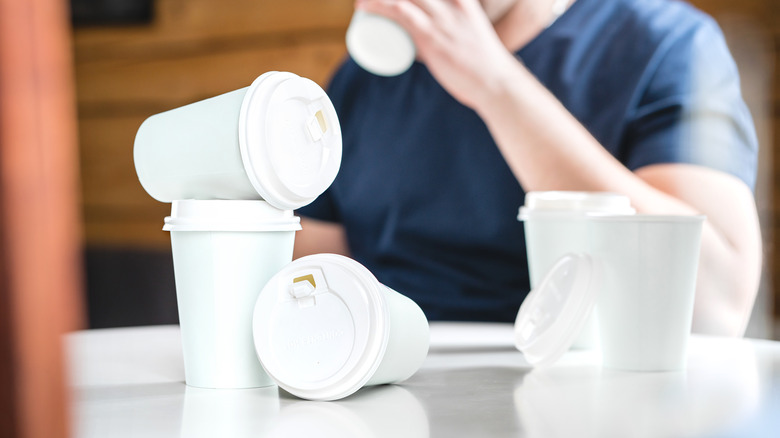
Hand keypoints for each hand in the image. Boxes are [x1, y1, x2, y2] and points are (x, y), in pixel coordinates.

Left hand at [356, 0, 521, 109]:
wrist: (495, 81)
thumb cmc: (481, 64)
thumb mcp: (467, 34)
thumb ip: (446, 34)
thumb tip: (421, 48)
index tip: (391, 1)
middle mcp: (451, 2)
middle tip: (371, 1)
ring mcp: (440, 17)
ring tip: (361, 3)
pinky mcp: (430, 35)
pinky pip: (399, 11)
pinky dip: (378, 5)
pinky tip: (363, 6)